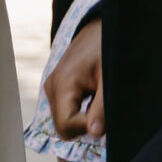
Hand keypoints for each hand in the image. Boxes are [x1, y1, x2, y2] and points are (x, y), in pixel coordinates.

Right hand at [45, 16, 103, 140]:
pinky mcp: (56, 86)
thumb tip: (94, 134)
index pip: (66, 125)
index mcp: (63, 83)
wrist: (101, 27)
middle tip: (103, 110)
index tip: (105, 117)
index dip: (88, 127)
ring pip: (62, 121)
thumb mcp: (110, 79)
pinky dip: (79, 111)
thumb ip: (102, 108)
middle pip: (62, 127)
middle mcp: (52, 86)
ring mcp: (51, 86)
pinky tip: (93, 97)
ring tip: (99, 100)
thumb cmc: (107, 49)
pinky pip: (64, 110)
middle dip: (84, 125)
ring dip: (82, 119)